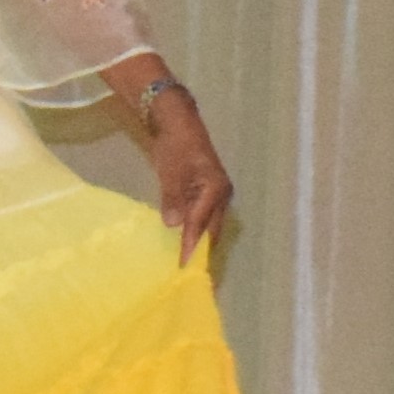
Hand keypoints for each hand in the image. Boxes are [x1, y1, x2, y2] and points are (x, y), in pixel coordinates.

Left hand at [140, 87, 234, 260]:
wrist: (177, 123)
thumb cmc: (175, 146)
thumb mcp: (170, 173)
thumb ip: (173, 200)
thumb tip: (174, 225)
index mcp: (216, 190)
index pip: (200, 224)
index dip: (191, 246)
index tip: (184, 266)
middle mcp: (222, 194)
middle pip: (212, 229)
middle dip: (200, 248)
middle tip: (188, 270)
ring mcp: (216, 193)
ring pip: (209, 224)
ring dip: (199, 240)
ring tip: (187, 259)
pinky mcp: (207, 191)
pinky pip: (203, 216)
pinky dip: (195, 228)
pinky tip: (185, 238)